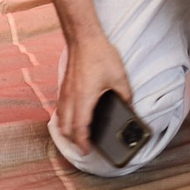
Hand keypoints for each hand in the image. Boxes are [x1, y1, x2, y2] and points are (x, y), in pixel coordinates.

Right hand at [51, 32, 133, 156]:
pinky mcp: (64, 85)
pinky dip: (64, 117)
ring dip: (66, 129)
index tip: (87, 151)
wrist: (84, 38)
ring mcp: (65, 91)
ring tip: (77, 135)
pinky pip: (60, 108)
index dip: (82, 143)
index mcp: (84, 99)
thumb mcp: (120, 78)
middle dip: (72, 140)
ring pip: (60, 118)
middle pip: (65, 127)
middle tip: (83, 146)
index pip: (79, 129)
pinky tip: (73, 116)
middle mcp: (71, 98)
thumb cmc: (100, 55)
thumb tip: (129, 108)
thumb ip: (125, 96)